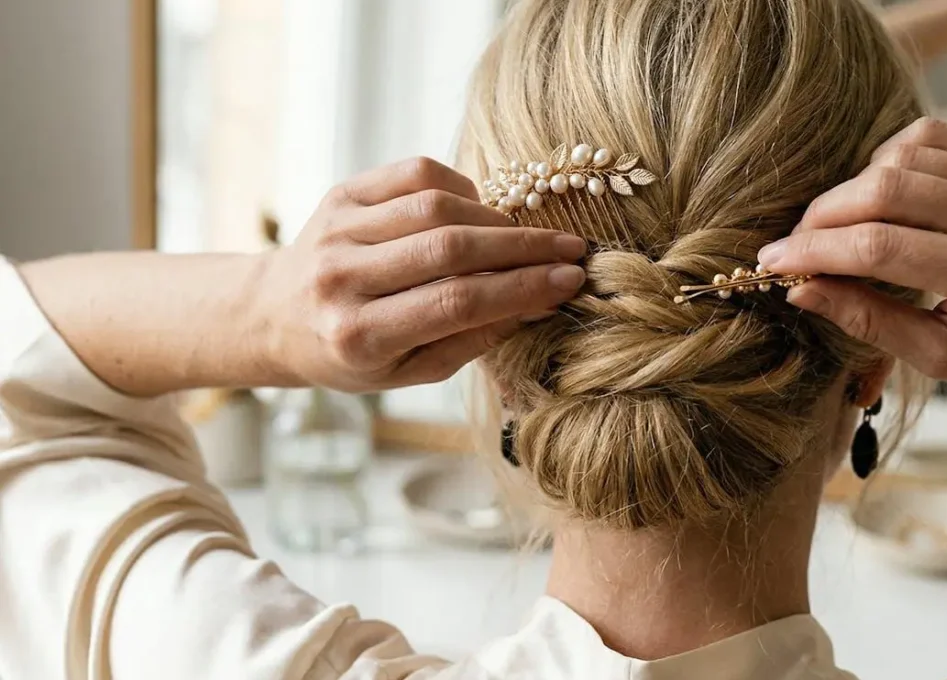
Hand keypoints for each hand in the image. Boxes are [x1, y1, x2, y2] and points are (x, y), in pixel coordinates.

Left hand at [258, 157, 586, 392]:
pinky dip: (460, 188)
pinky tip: (477, 210)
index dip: (521, 288)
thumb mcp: (411, 370)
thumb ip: (473, 339)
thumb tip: (540, 300)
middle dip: (522, 247)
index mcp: (359, 336)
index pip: (456, 302)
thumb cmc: (354, 352)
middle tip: (568, 248)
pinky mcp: (340, 194)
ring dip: (495, 219)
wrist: (275, 314)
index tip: (569, 279)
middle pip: (450, 249)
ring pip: (436, 206)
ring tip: (524, 237)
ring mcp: (337, 230)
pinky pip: (415, 174)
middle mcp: (341, 280)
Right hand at [758, 118, 946, 393]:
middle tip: (794, 244)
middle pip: (884, 189)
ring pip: (902, 155)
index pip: (879, 246)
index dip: (815, 251)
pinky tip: (876, 192)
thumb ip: (869, 320)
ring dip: (852, 186)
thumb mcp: (944, 357)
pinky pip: (932, 137)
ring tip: (833, 224)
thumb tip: (801, 290)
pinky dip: (890, 159)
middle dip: (823, 214)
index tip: (772, 263)